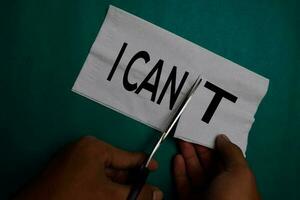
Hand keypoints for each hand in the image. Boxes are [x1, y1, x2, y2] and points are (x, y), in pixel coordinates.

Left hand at [14, 136, 162, 199]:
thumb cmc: (75, 197)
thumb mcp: (109, 196)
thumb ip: (135, 194)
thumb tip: (158, 193)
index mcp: (94, 147)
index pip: (126, 155)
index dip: (143, 163)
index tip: (155, 166)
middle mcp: (83, 150)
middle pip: (115, 166)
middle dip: (129, 180)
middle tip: (144, 190)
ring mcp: (73, 160)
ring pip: (103, 174)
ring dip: (116, 186)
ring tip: (129, 195)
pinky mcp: (66, 172)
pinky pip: (91, 177)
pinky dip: (103, 187)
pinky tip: (111, 197)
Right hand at [173, 134, 259, 199]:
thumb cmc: (232, 198)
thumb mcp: (240, 172)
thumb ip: (231, 153)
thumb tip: (221, 137)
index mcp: (235, 180)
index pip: (223, 158)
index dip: (214, 144)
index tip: (204, 130)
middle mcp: (220, 186)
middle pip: (207, 163)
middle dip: (197, 147)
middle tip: (188, 131)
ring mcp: (204, 194)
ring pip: (194, 171)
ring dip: (187, 155)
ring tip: (180, 140)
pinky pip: (183, 183)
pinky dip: (179, 170)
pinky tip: (177, 158)